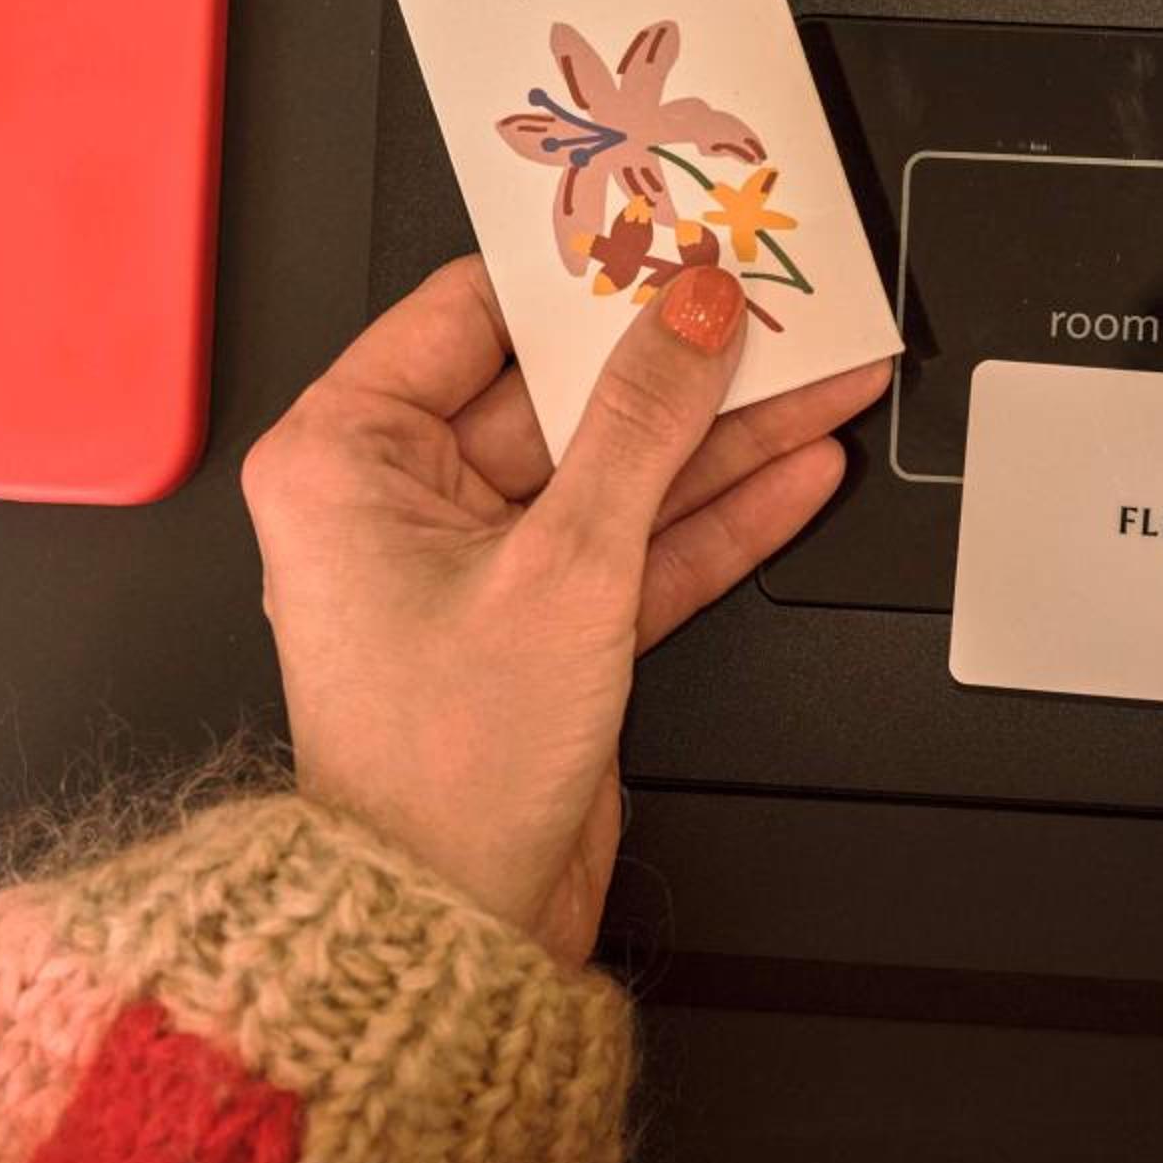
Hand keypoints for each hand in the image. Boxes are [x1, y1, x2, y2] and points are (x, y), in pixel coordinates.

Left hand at [242, 256, 887, 961]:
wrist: (455, 929)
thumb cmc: (436, 774)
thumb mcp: (561, 565)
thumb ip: (642, 424)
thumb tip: (691, 314)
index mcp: (344, 457)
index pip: (473, 314)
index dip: (578, 274)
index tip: (662, 233)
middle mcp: (400, 500)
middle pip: (563, 390)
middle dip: (678, 358)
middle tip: (767, 300)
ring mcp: (481, 563)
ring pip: (619, 465)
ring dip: (723, 431)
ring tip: (818, 375)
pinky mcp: (547, 622)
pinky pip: (641, 540)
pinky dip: (718, 513)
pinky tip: (795, 467)